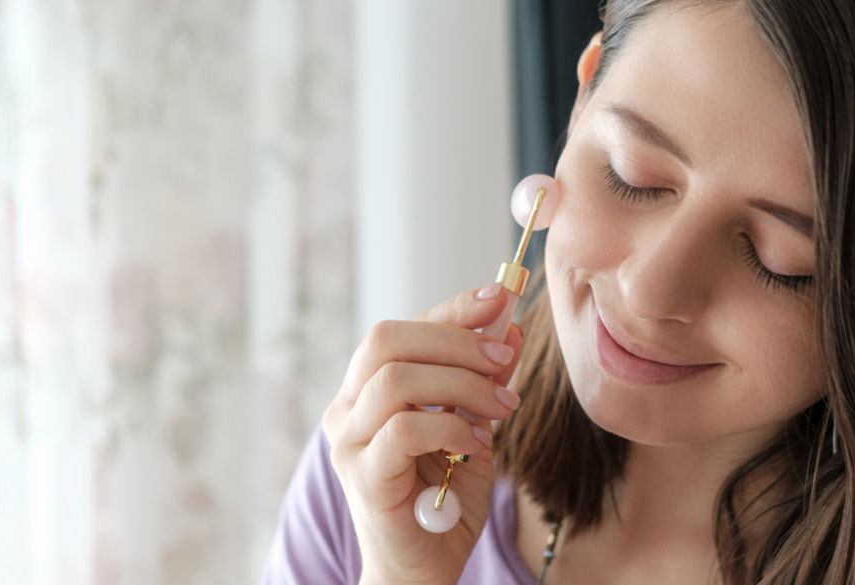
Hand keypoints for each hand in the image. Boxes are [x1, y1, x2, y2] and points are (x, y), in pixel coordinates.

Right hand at [322, 284, 523, 584]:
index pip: (401, 329)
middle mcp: (347, 410)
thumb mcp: (472, 429)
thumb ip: (482, 381)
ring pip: (396, 379)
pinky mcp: (364, 477)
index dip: (451, 309)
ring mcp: (349, 443)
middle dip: (455, 340)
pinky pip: (404, 430)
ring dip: (461, 384)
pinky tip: (479, 443)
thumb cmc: (442, 502)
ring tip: (502, 405)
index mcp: (366, 391)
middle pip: (386, 340)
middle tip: (504, 359)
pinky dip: (452, 428)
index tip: (500, 297)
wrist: (422, 571)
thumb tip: (507, 326)